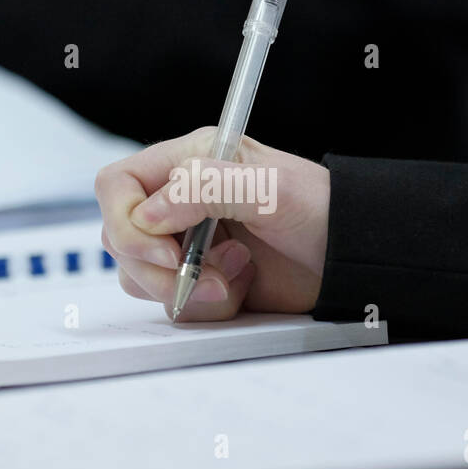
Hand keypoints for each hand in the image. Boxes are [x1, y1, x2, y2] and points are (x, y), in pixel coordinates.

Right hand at [95, 128, 330, 320]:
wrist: (350, 256)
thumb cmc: (321, 209)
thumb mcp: (269, 188)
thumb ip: (204, 189)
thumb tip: (148, 215)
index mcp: (188, 162)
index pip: (117, 186)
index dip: (127, 222)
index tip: (166, 250)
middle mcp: (179, 202)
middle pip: (119, 238)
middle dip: (157, 268)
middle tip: (208, 276)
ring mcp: (187, 243)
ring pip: (140, 276)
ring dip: (184, 288)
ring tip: (237, 276)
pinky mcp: (200, 280)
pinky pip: (173, 303)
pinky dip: (206, 305)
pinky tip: (244, 285)